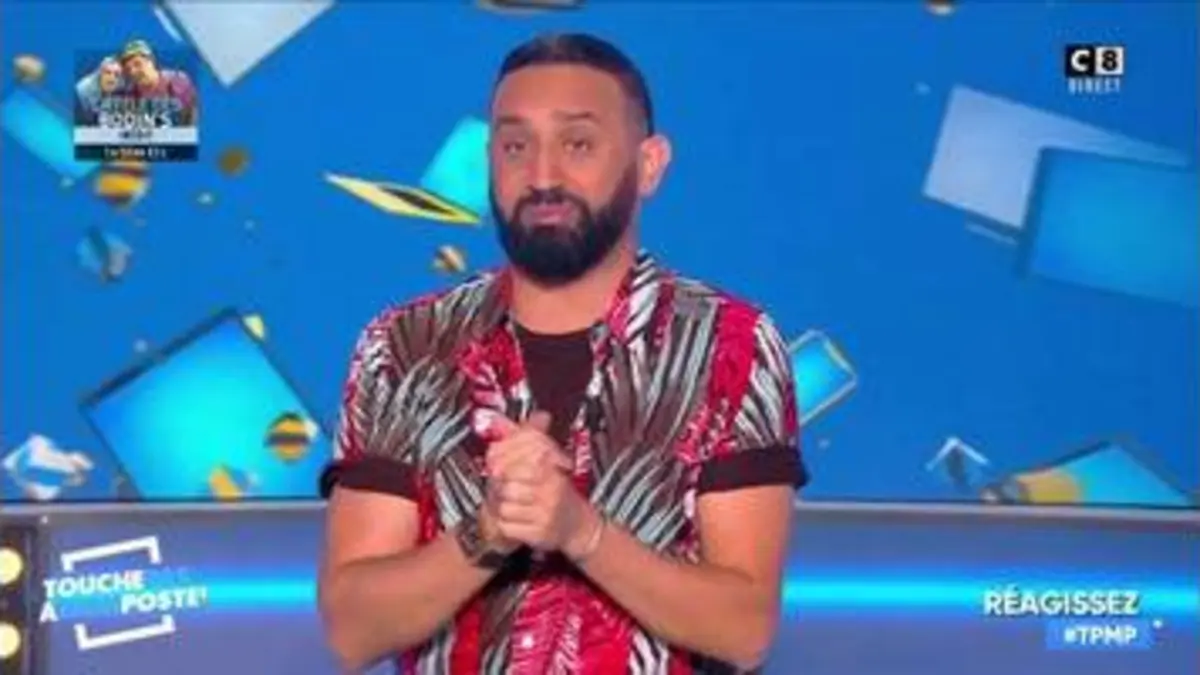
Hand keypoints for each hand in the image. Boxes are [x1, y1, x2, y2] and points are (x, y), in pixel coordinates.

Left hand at [485, 411, 599, 556]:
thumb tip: (539, 414)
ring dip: (501, 507)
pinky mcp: (539, 535)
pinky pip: (508, 528)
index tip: (498, 468)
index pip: (518, 464)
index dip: (503, 466)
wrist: (579, 526)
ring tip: (508, 504)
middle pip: (508, 486)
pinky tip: (513, 520)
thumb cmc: (560, 491)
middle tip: (501, 489)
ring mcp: (546, 515)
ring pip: (505, 507)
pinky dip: (505, 525)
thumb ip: (538, 437)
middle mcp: (551, 493)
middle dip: (500, 488)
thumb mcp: (552, 461)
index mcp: (552, 471)